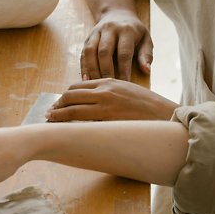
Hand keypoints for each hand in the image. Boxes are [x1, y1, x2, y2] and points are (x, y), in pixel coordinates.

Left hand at [46, 78, 178, 121]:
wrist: (164, 115)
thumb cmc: (148, 105)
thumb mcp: (127, 90)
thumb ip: (110, 92)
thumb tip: (94, 100)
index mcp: (108, 82)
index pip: (78, 86)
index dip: (65, 96)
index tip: (60, 103)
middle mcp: (104, 92)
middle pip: (71, 96)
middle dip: (57, 105)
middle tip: (50, 113)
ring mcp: (106, 107)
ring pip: (73, 110)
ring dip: (58, 116)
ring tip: (51, 121)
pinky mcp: (108, 121)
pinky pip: (84, 124)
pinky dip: (72, 127)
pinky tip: (66, 131)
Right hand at [81, 10, 152, 80]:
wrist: (117, 13)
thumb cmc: (135, 32)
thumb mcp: (146, 39)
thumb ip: (146, 55)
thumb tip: (146, 71)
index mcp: (126, 30)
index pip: (124, 52)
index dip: (124, 70)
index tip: (125, 84)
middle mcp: (110, 29)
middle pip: (104, 52)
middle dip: (105, 71)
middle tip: (108, 87)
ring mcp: (96, 32)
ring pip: (90, 51)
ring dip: (92, 69)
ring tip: (96, 84)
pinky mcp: (88, 37)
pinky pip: (83, 53)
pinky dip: (84, 67)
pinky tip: (86, 79)